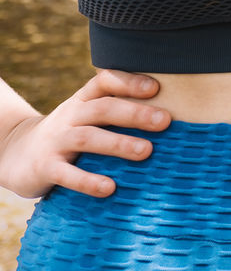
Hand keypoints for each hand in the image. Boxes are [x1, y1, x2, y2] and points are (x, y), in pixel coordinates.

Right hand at [0, 69, 170, 198]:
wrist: (15, 154)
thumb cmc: (70, 134)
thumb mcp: (88, 116)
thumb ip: (119, 113)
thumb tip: (175, 119)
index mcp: (84, 100)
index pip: (105, 82)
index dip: (129, 82)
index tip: (157, 88)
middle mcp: (70, 116)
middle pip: (103, 108)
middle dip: (135, 113)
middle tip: (165, 121)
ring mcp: (56, 141)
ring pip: (88, 138)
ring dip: (118, 144)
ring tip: (147, 152)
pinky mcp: (45, 168)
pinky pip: (67, 174)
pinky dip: (88, 181)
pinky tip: (110, 188)